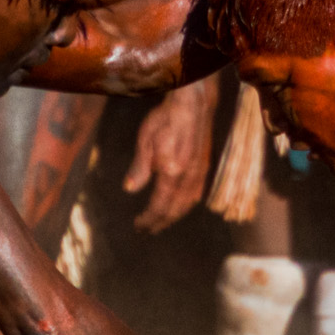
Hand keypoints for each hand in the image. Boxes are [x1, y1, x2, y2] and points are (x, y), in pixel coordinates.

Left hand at [121, 78, 213, 233]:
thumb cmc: (166, 118)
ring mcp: (199, 173)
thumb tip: (129, 190)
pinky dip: (185, 206)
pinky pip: (196, 195)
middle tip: (147, 230)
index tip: (138, 226)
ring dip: (173, 217)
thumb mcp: (145, 140)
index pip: (159, 205)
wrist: (194, 104)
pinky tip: (180, 206)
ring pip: (187, 204)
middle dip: (160, 222)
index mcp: (171, 172)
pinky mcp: (205, 167)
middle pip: (174, 210)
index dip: (148, 219)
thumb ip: (139, 168)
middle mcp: (188, 177)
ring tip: (161, 222)